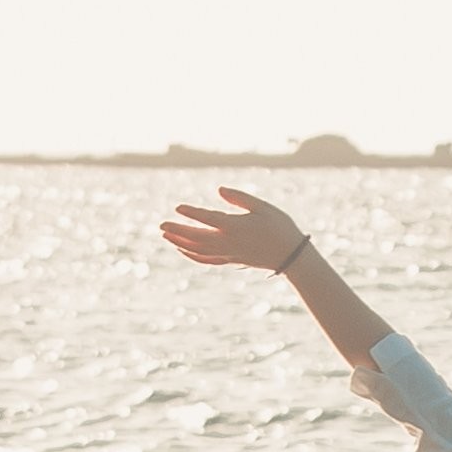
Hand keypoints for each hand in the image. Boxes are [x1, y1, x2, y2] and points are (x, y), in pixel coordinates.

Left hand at [159, 185, 306, 272]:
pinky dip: (192, 256)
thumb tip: (219, 190)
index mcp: (235, 226)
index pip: (208, 218)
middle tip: (161, 225)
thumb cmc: (280, 227)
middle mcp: (228, 242)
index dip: (191, 212)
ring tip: (166, 236)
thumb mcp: (263, 207)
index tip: (177, 207)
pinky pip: (206, 260)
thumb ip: (239, 197)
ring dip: (180, 243)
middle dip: (177, 231)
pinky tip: (182, 251)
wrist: (291, 256)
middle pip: (196, 237)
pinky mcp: (231, 260)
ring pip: (198, 250)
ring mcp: (228, 253)